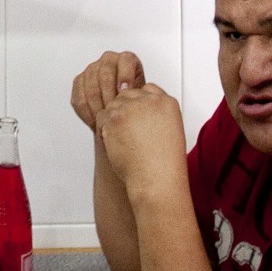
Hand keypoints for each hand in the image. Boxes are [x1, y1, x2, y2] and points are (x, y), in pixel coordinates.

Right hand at [71, 50, 145, 133]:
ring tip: (106, 120)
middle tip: (114, 111)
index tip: (126, 92)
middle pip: (105, 74)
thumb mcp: (143, 97)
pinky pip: (79, 96)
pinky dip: (87, 111)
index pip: (125, 60)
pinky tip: (95, 120)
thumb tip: (135, 99)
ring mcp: (92, 69)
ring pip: (91, 87)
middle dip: (110, 96)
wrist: (122, 107)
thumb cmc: (135, 101)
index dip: (125, 77)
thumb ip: (139, 95)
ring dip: (98, 106)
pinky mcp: (79, 81)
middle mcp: (108, 60)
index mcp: (127, 59)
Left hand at [96, 81, 185, 197]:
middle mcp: (150, 100)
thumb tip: (138, 114)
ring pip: (113, 105)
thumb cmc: (163, 165)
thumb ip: (155, 116)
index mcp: (167, 103)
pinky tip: (115, 143)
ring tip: (124, 141)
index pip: (147, 90)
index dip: (139, 105)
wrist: (156, 180)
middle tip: (127, 134)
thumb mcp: (169, 131)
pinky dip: (104, 130)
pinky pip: (101, 117)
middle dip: (124, 112)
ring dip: (113, 121)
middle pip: (127, 95)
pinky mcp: (115, 117)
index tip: (137, 118)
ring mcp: (131, 107)